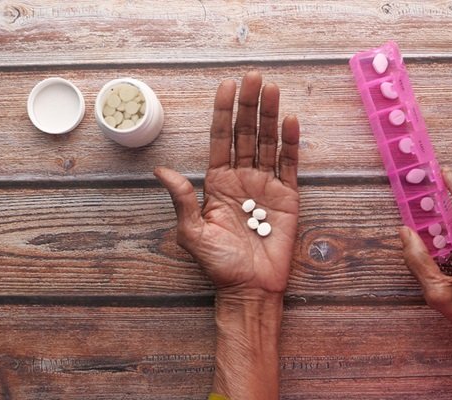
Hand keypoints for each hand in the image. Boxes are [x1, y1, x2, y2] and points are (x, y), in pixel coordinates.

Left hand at [154, 71, 298, 295]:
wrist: (250, 288)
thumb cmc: (220, 264)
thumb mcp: (192, 232)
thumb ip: (181, 199)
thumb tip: (160, 169)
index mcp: (217, 182)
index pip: (220, 139)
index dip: (223, 113)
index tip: (227, 86)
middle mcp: (242, 178)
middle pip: (245, 134)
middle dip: (249, 105)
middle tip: (254, 77)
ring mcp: (266, 185)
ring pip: (268, 143)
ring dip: (270, 116)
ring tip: (272, 90)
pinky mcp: (288, 196)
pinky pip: (290, 164)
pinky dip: (291, 144)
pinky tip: (290, 122)